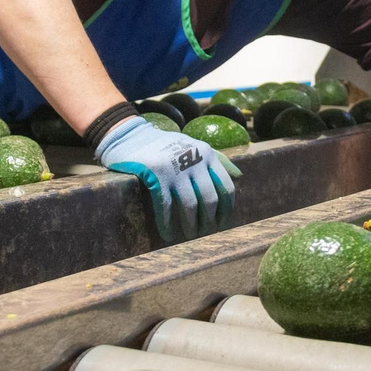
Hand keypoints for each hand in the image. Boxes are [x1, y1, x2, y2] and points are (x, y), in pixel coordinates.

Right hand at [95, 116, 239, 240]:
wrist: (130, 134)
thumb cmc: (164, 144)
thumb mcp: (193, 145)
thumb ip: (217, 159)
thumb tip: (240, 176)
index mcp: (207, 154)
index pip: (225, 186)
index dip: (226, 209)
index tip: (222, 223)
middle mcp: (195, 159)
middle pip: (209, 199)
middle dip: (208, 221)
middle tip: (204, 233)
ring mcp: (176, 167)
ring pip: (190, 205)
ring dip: (190, 225)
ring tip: (188, 236)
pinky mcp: (156, 173)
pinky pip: (166, 206)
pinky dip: (168, 223)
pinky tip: (168, 234)